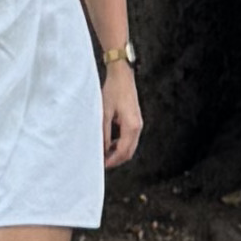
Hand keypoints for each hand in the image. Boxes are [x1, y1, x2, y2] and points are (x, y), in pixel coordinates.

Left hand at [101, 51, 141, 172]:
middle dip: (116, 159)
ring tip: (104, 153)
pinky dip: (121, 144)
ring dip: (118, 152)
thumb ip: (104, 133)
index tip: (101, 165)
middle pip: (129, 152)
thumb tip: (102, 149)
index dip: (112, 160)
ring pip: (130, 146)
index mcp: (131, 126)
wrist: (122, 75)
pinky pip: (130, 138)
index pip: (123, 151)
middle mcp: (138, 126)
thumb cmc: (113, 90)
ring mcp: (138, 123)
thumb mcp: (104, 113)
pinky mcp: (135, 120)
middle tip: (102, 162)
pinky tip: (110, 143)